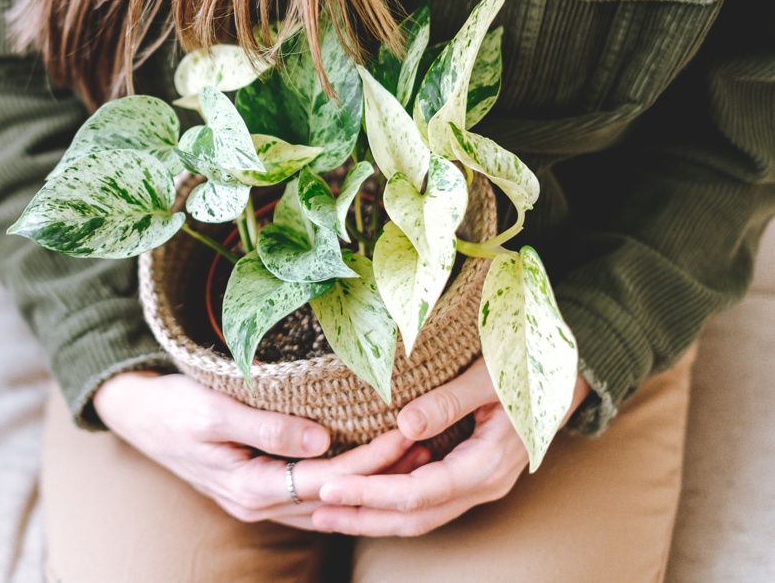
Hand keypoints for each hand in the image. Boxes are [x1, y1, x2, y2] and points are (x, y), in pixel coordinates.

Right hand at [94, 371, 429, 529]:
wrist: (139, 416)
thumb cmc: (172, 406)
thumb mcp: (212, 408)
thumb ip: (266, 425)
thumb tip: (321, 440)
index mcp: (251, 486)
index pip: (328, 480)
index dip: (371, 460)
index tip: (406, 431)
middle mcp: (259, 504)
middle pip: (336, 499)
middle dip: (384, 477)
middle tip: (430, 450)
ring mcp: (260, 503)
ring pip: (328, 506)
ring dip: (371, 486)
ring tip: (415, 460)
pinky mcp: (261, 490)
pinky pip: (313, 498)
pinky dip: (346, 486)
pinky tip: (370, 469)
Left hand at [313, 358, 590, 536]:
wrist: (568, 374)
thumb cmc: (528, 366)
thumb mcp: (489, 376)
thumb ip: (449, 400)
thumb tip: (405, 426)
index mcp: (488, 464)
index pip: (418, 492)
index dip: (370, 493)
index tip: (328, 487)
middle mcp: (485, 484)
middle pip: (415, 516)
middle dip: (362, 517)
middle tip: (315, 510)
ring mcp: (479, 484)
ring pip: (420, 514)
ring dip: (374, 515)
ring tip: (327, 510)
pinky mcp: (471, 476)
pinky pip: (428, 499)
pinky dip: (392, 501)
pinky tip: (361, 492)